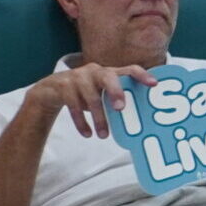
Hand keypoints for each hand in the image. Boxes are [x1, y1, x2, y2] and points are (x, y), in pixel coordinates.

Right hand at [24, 63, 158, 138]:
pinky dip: (81, 121)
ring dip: (99, 118)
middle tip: (120, 109)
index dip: (142, 75)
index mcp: (110, 72)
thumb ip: (117, 100)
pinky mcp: (62, 86)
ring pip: (91, 97)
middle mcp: (95, 71)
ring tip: (104, 136)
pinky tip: (87, 133)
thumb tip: (140, 122)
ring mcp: (77, 77)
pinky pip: (73, 105)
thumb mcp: (102, 93)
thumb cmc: (86, 93)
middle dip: (116, 92)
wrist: (51, 90)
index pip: (130, 69)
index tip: (154, 84)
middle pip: (108, 77)